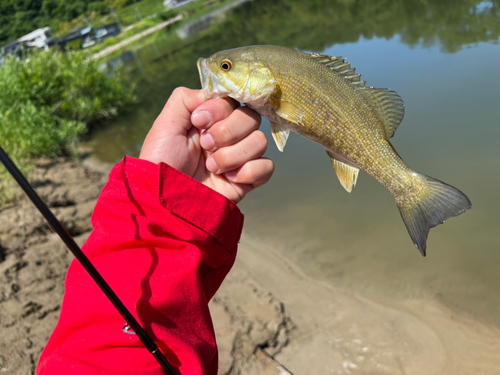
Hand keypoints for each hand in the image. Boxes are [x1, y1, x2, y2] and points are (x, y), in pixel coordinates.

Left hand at [139, 87, 273, 202]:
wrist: (165, 201)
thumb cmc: (161, 162)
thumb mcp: (166, 124)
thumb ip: (186, 99)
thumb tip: (212, 94)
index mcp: (211, 120)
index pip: (234, 99)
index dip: (220, 109)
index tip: (199, 122)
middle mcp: (228, 136)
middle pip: (252, 117)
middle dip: (227, 131)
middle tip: (205, 146)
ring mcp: (239, 158)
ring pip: (260, 141)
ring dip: (233, 154)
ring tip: (212, 167)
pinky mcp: (247, 180)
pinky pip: (267, 167)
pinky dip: (249, 172)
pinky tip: (228, 179)